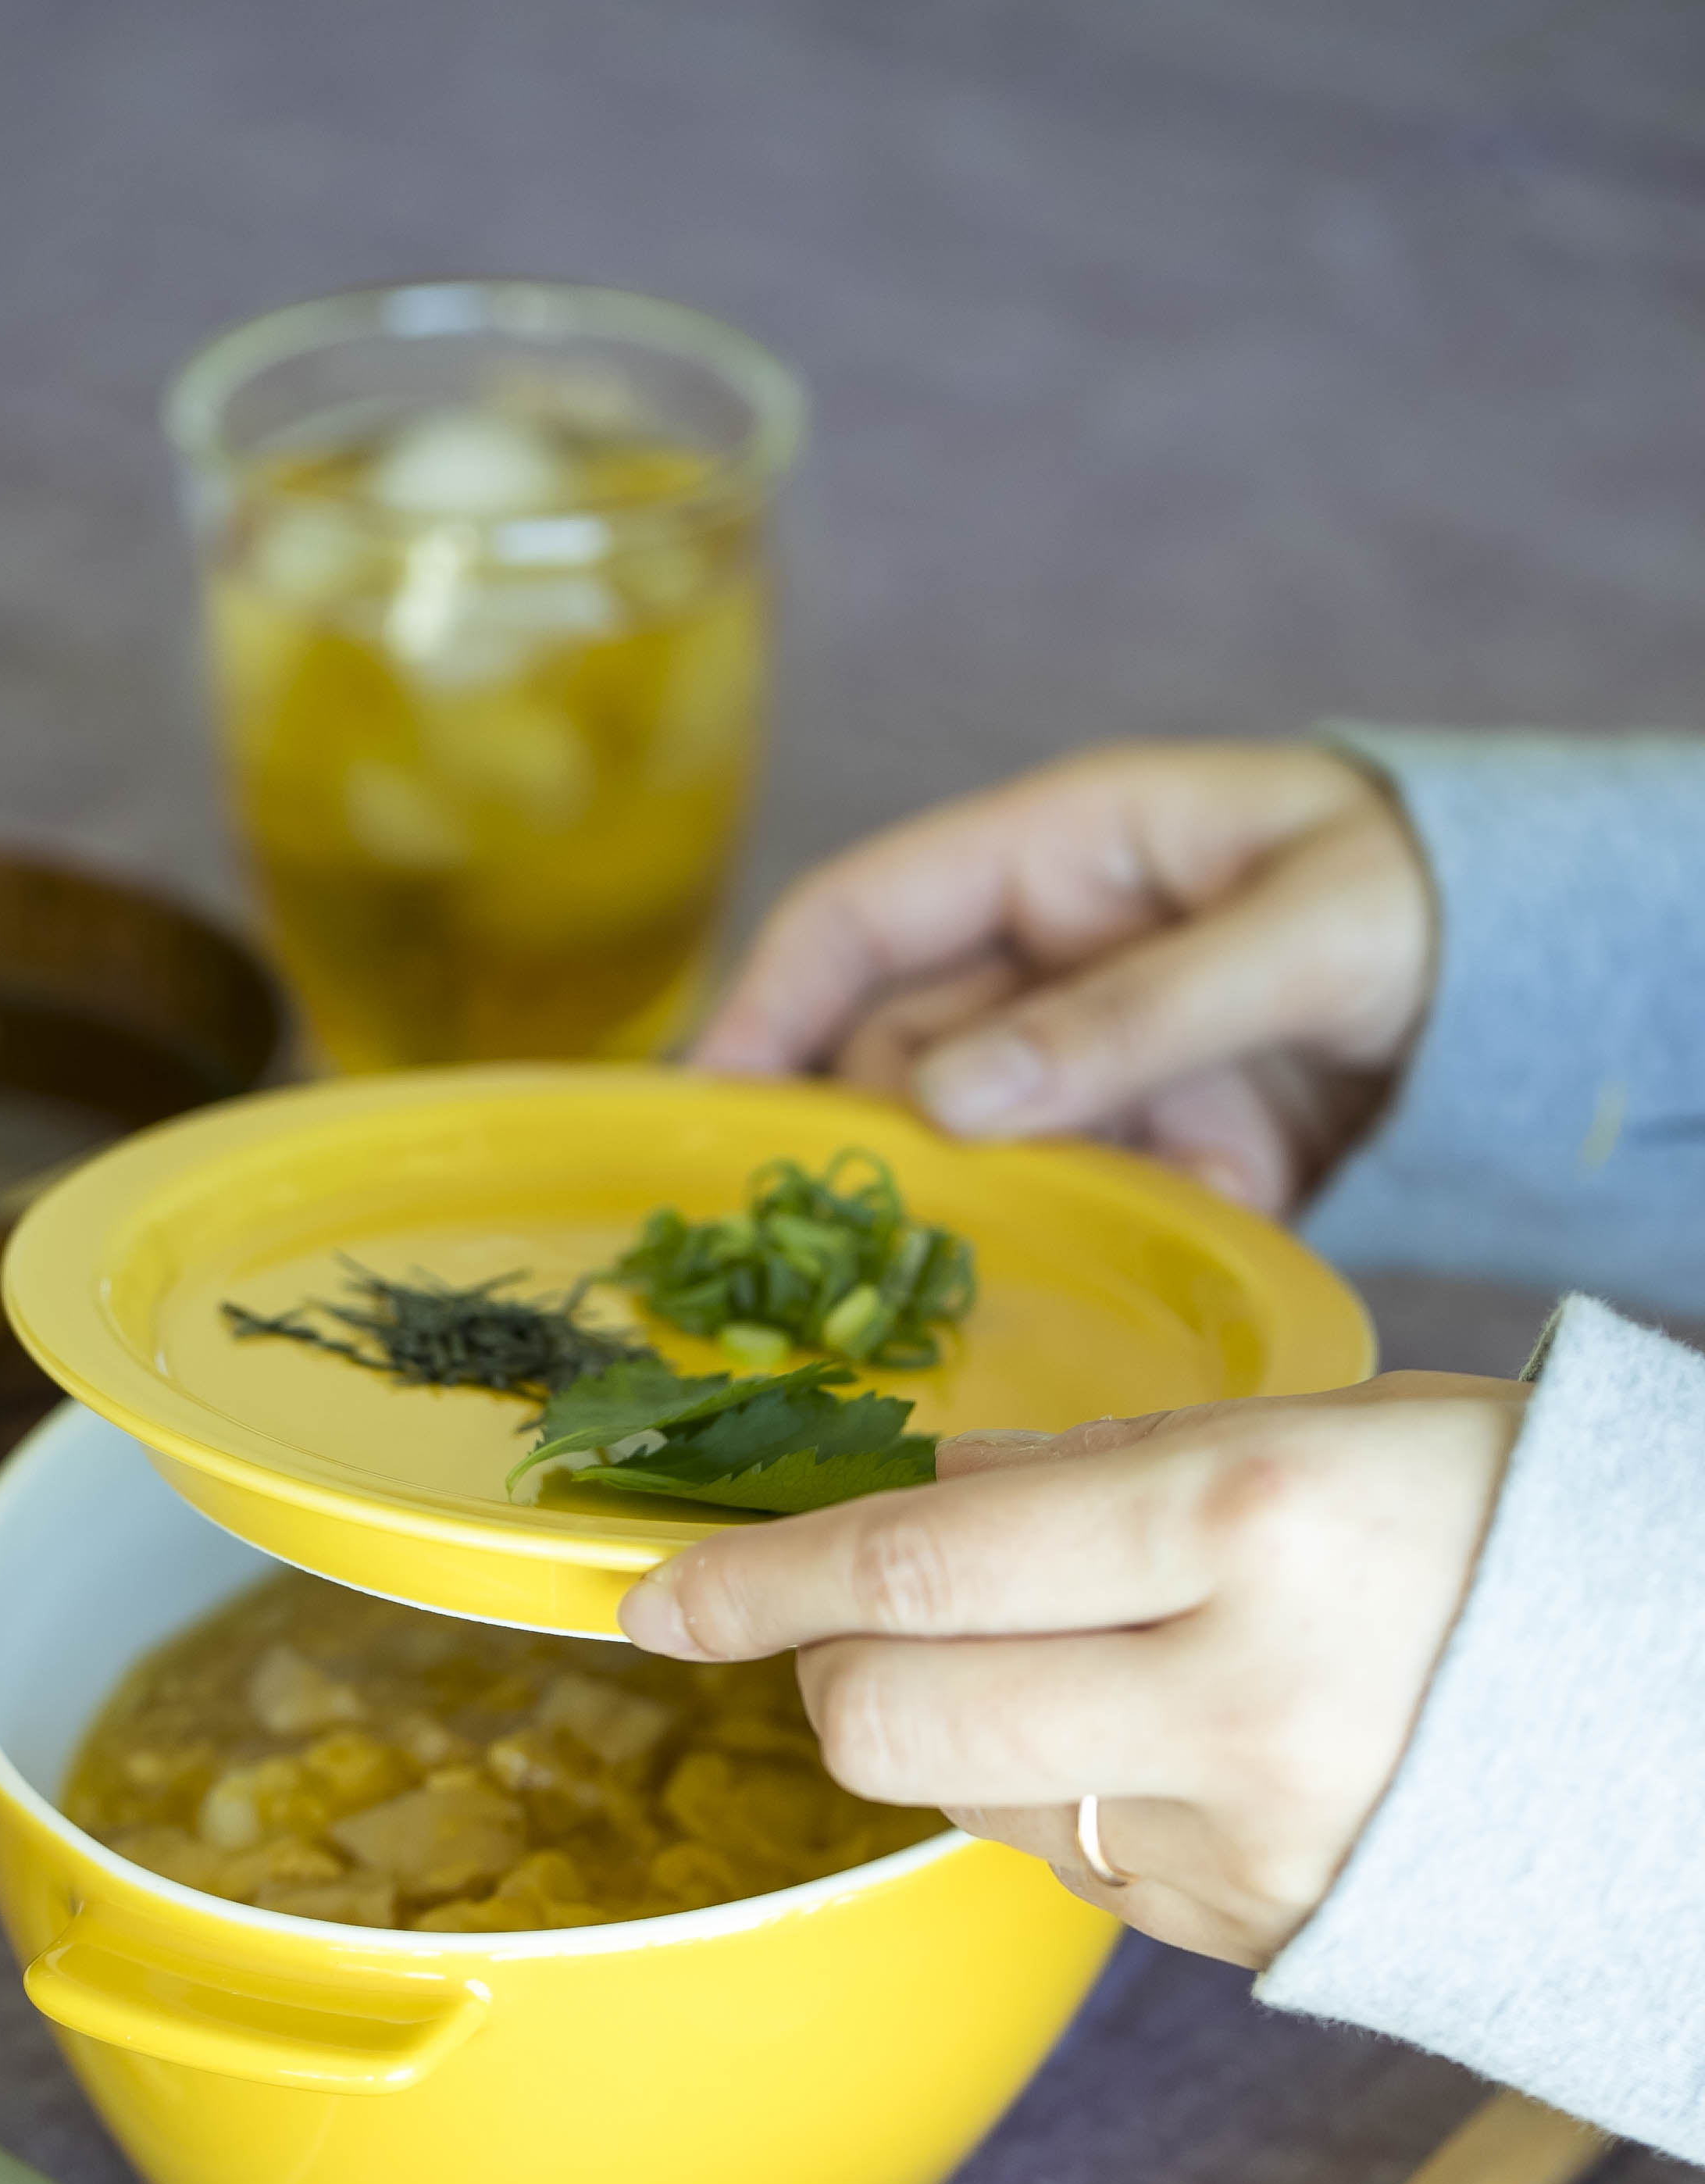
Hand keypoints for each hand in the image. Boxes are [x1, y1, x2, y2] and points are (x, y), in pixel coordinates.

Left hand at [618, 1376, 1526, 1969]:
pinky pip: (1078, 1869)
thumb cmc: (1507, 1522)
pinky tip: (1160, 1737)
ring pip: (970, 1802)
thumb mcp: (1321, 1430)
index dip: (757, 1582)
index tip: (659, 1591)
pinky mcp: (1255, 1936)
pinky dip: (1069, 1795)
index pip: (918, 1563)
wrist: (1688, 1718)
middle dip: (828, 1670)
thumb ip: (1104, 1472)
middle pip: (894, 1725)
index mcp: (1247, 1521)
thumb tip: (924, 1494)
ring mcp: (1244, 1841)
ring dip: (955, 1728)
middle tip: (849, 1619)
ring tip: (1073, 1658)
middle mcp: (1233, 1695)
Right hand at [691, 741, 1438, 1216]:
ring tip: (927, 1285)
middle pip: (886, 1057)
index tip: (698, 1112)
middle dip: (851, 1149)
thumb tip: (954, 1101)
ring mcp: (1081, 1066)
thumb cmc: (1410, 891)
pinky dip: (1062, 1255)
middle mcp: (1039, 964)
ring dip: (956, 1219)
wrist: (1527, 975)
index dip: (760, 1008)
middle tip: (806, 1253)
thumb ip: (1131, 1011)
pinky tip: (1076, 1277)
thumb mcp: (1292, 933)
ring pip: (961, 1154)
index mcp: (1052, 856)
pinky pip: (1060, 1215)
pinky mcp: (1137, 1155)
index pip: (854, 918)